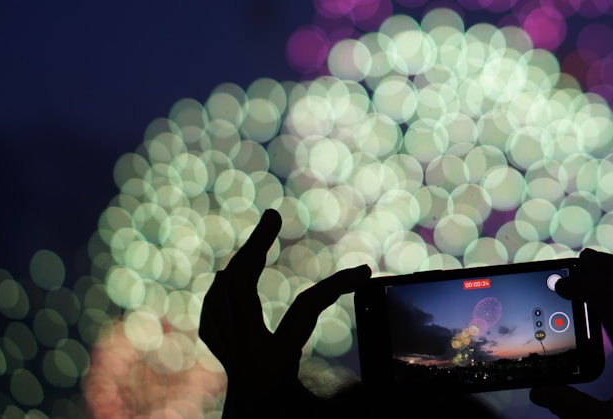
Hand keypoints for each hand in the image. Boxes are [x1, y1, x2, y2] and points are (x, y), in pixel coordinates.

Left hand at [198, 209, 370, 416]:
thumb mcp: (325, 415)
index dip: (338, 284)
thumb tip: (400, 383)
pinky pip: (212, 315)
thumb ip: (356, 398)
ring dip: (238, 263)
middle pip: (239, 287)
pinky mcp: (223, 361)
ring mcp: (228, 357)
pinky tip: (232, 278)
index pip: (305, 308)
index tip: (364, 271)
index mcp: (272, 363)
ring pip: (218, 297)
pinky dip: (222, 290)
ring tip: (259, 242)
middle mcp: (244, 355)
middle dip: (255, 246)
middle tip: (273, 215)